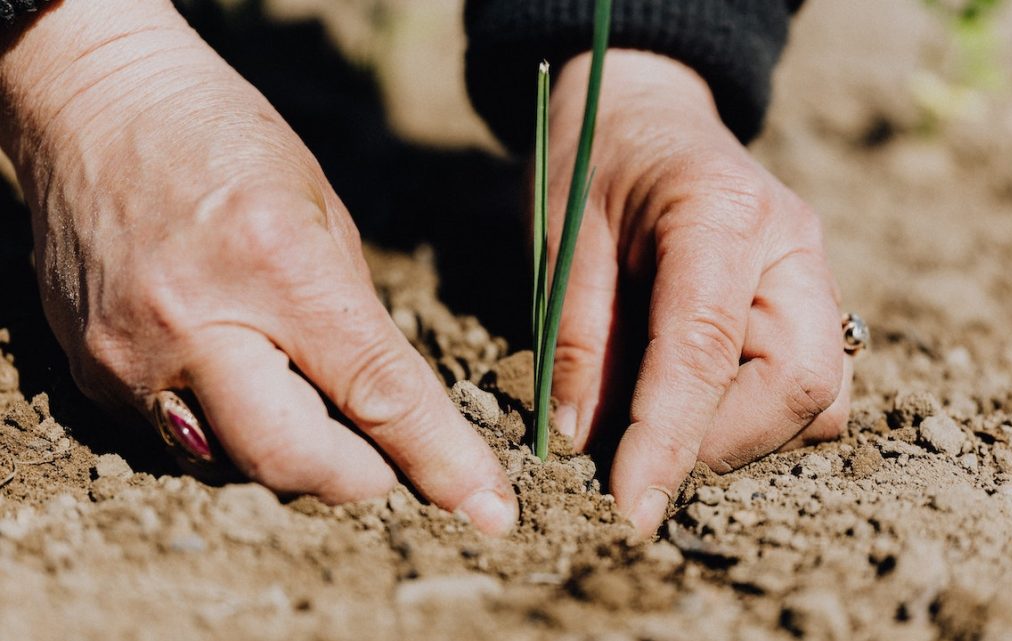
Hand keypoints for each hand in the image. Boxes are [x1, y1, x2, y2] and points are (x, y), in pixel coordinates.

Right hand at [0, 0, 515, 533]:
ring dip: (293, 454)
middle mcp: (195, 323)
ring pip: (236, 464)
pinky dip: (229, 428)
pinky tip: (237, 374)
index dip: (440, 461)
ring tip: (303, 394)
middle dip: (360, 478)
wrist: (96, 106)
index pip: (377, 393)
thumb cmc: (226, 140)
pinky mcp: (90, 374)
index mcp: (277, 265)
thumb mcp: (323, 213)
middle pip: (295, 462)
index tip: (488, 511)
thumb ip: (357, 320)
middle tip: (386, 460)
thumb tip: (391, 411)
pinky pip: (180, 440)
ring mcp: (131, 357)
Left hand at [547, 51, 851, 536]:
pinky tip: (697, 400)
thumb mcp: (563, 238)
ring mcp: (814, 274)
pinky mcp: (813, 302)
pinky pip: (813, 388)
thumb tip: (582, 441)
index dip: (668, 439)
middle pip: (800, 384)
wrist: (646, 113)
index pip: (706, 348)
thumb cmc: (595, 163)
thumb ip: (576, 336)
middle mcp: (792, 246)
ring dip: (742, 436)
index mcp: (722, 212)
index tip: (630, 508)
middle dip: (720, 443)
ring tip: (663, 422)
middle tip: (640, 455)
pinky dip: (758, 417)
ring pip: (819, 398)